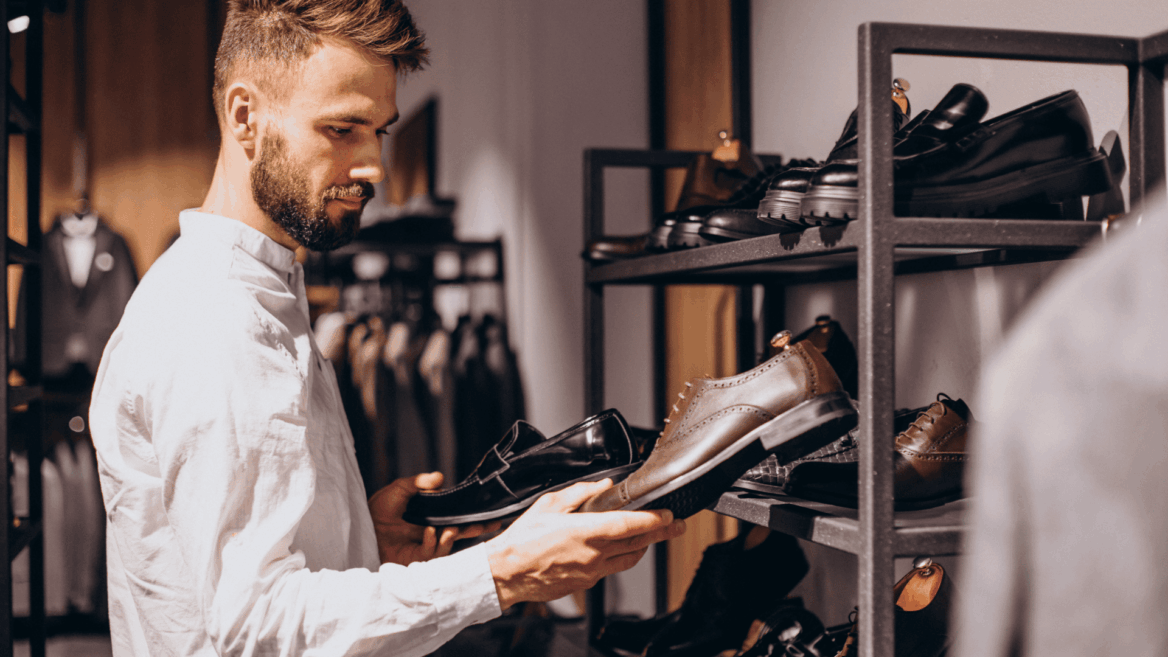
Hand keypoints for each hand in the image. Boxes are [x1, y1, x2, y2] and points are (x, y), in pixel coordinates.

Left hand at [368, 472, 499, 565]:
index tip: (489, 516)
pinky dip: (433, 542)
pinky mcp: (416, 561)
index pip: (456, 517)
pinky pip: (432, 554)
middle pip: (459, 533)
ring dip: (453, 537)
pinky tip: (428, 532)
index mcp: (431, 517)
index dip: (472, 517)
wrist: (361, 529)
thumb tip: (440, 477)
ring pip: (449, 546)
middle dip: (474, 530)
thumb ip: (418, 483)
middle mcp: (431, 533)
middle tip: (486, 525)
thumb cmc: (377, 510)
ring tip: (452, 529)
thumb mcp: (398, 490)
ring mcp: (425, 548)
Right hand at [484, 479, 685, 609]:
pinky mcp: (585, 584)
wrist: (506, 573)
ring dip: (642, 547)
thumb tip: (602, 486)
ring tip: (650, 537)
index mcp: (586, 531)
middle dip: (660, 534)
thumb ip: (580, 493)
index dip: (655, 520)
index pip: (630, 525)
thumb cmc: (522, 540)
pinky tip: (615, 549)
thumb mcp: (549, 504)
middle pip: (637, 543)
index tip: (669, 515)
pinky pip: (609, 570)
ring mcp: (591, 572)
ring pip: (627, 559)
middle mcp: (593, 554)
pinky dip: (618, 557)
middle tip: (676, 526)